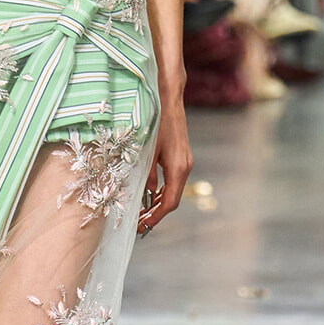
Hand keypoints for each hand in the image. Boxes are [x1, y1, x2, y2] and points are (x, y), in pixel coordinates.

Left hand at [138, 96, 191, 235]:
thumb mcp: (146, 149)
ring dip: (158, 203)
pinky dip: (161, 190)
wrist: (168, 99)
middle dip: (156, 213)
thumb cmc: (156, 121)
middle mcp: (185, 167)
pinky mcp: (181, 157)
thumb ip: (145, 173)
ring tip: (141, 212)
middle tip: (138, 223)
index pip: (169, 202)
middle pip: (172, 199)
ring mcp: (185, 162)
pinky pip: (172, 180)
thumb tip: (144, 193)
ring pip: (173, 190)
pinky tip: (148, 194)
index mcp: (177, 168)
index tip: (143, 225)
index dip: (156, 216)